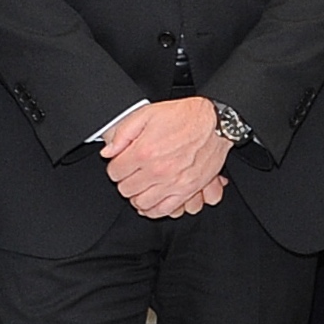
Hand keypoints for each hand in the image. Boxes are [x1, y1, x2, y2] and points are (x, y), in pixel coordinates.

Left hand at [102, 97, 232, 219]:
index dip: (115, 167)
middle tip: (132, 173)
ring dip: (137, 196)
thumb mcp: (146, 114)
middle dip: (125, 181)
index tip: (121, 163)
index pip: (115, 173)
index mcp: (143, 152)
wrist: (214, 122)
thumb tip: (108, 151)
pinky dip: (153, 210)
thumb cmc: (183, 116)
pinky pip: (164, 210)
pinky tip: (151, 201)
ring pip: (141, 203)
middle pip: (126, 190)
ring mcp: (172, 183)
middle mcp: (157, 170)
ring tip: (141, 186)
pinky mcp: (187, 190)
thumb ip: (122, 133)